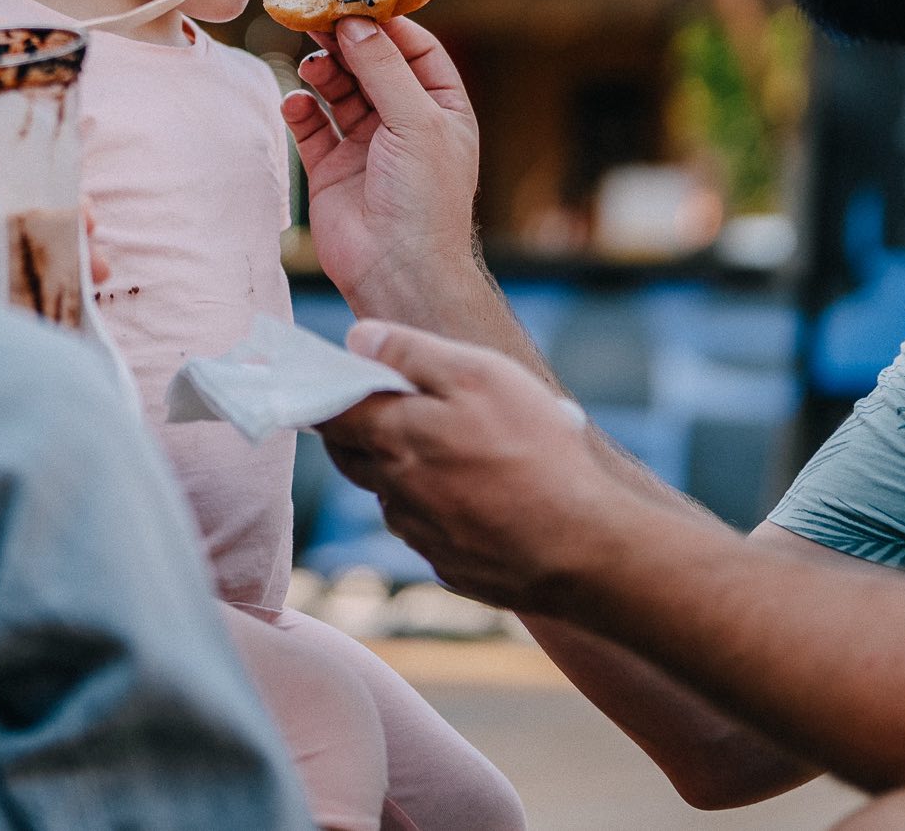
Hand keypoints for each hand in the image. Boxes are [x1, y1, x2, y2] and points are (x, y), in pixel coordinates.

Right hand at [281, 16, 481, 303]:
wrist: (397, 270)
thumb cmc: (425, 200)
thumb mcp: (417, 123)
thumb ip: (384, 69)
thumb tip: (356, 23)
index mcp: (441, 108)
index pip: (416, 49)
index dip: (387, 22)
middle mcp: (404, 122)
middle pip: (371, 64)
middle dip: (345, 40)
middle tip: (317, 15)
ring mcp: (366, 145)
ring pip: (338, 90)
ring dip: (323, 71)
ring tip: (310, 64)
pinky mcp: (332, 168)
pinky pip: (311, 127)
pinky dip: (301, 109)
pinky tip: (296, 102)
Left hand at [318, 320, 615, 612]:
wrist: (580, 549)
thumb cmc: (533, 451)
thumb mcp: (478, 376)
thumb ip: (411, 353)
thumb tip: (356, 338)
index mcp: (393, 438)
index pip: (329, 413)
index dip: (323, 392)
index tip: (327, 379)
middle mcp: (394, 491)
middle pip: (353, 456)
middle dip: (358, 431)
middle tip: (385, 409)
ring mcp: (422, 534)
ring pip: (391, 495)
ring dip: (402, 473)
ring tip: (453, 455)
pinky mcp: (451, 566)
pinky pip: (428, 531)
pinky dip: (438, 511)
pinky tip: (480, 501)